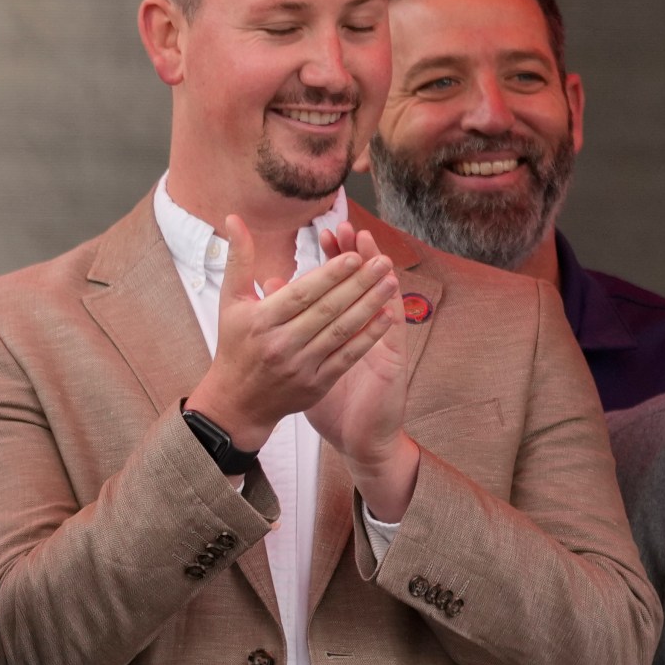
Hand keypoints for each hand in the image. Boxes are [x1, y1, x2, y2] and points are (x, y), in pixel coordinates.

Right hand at [184, 213, 400, 451]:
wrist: (236, 402)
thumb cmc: (235, 345)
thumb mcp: (230, 301)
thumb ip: (239, 259)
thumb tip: (234, 219)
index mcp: (261, 320)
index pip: (302, 293)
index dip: (330, 274)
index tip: (354, 255)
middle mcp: (281, 343)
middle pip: (327, 309)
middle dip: (359, 283)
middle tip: (383, 261)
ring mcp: (300, 365)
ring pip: (341, 330)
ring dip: (370, 305)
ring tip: (390, 281)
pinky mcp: (316, 384)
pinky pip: (347, 356)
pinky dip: (369, 336)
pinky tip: (387, 317)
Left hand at [303, 224, 419, 520]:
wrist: (357, 435)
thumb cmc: (329, 396)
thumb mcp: (305, 358)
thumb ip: (289, 323)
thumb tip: (271, 288)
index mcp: (341, 327)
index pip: (339, 284)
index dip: (334, 258)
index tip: (327, 232)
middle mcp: (365, 330)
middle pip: (361, 285)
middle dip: (354, 258)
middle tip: (348, 228)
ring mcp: (382, 345)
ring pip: (382, 303)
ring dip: (377, 276)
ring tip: (372, 249)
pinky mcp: (393, 363)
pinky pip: (393, 336)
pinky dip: (391, 316)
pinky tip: (390, 297)